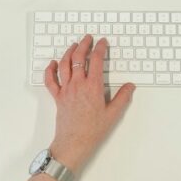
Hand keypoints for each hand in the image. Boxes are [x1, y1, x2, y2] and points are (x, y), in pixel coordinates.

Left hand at [44, 35, 135, 172]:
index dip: (100, 48)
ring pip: (64, 65)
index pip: (96, 60)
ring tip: (74, 45)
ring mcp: (66, 90)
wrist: (74, 143)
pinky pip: (50, 80)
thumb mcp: (113, 114)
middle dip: (84, 44)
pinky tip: (53, 63)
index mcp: (93, 86)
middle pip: (78, 58)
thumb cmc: (93, 130)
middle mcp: (78, 84)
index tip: (102, 42)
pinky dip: (50, 69)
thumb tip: (130, 86)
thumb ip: (123, 97)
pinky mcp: (57, 97)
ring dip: (68, 52)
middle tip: (88, 38)